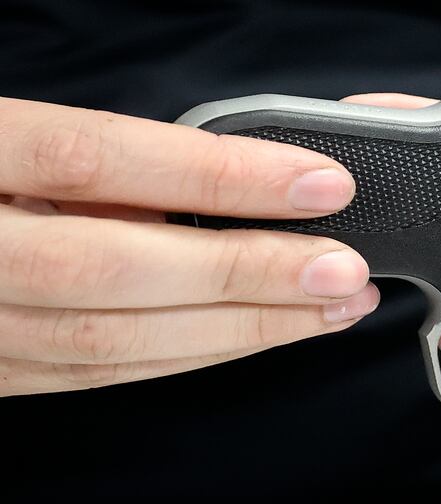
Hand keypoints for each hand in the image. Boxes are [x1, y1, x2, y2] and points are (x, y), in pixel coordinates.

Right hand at [0, 98, 377, 395]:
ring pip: (114, 339)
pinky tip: (256, 336)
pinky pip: (98, 374)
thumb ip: (108, 155)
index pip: (99, 159)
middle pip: (116, 267)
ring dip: (240, 328)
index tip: (317, 183)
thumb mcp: (10, 129)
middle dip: (248, 274)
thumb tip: (245, 171)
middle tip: (343, 270)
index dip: (216, 174)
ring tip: (328, 309)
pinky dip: (191, 355)